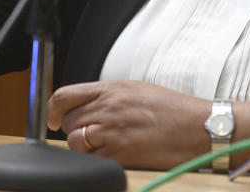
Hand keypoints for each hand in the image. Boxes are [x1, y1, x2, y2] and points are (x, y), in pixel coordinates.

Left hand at [47, 80, 210, 169]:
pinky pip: (92, 160)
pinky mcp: (121, 153)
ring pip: (75, 142)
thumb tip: (87, 105)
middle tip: (88, 135)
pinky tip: (112, 156)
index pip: (65, 95)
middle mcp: (108, 107)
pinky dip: (96, 161)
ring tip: (102, 147)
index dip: (53, 109)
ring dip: (83, 148)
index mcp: (111, 89)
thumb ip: (108, 96)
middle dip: (73, 130)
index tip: (53, 119)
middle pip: (68, 121)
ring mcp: (113, 131)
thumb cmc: (172, 109)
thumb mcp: (136, 90)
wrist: (197, 126)